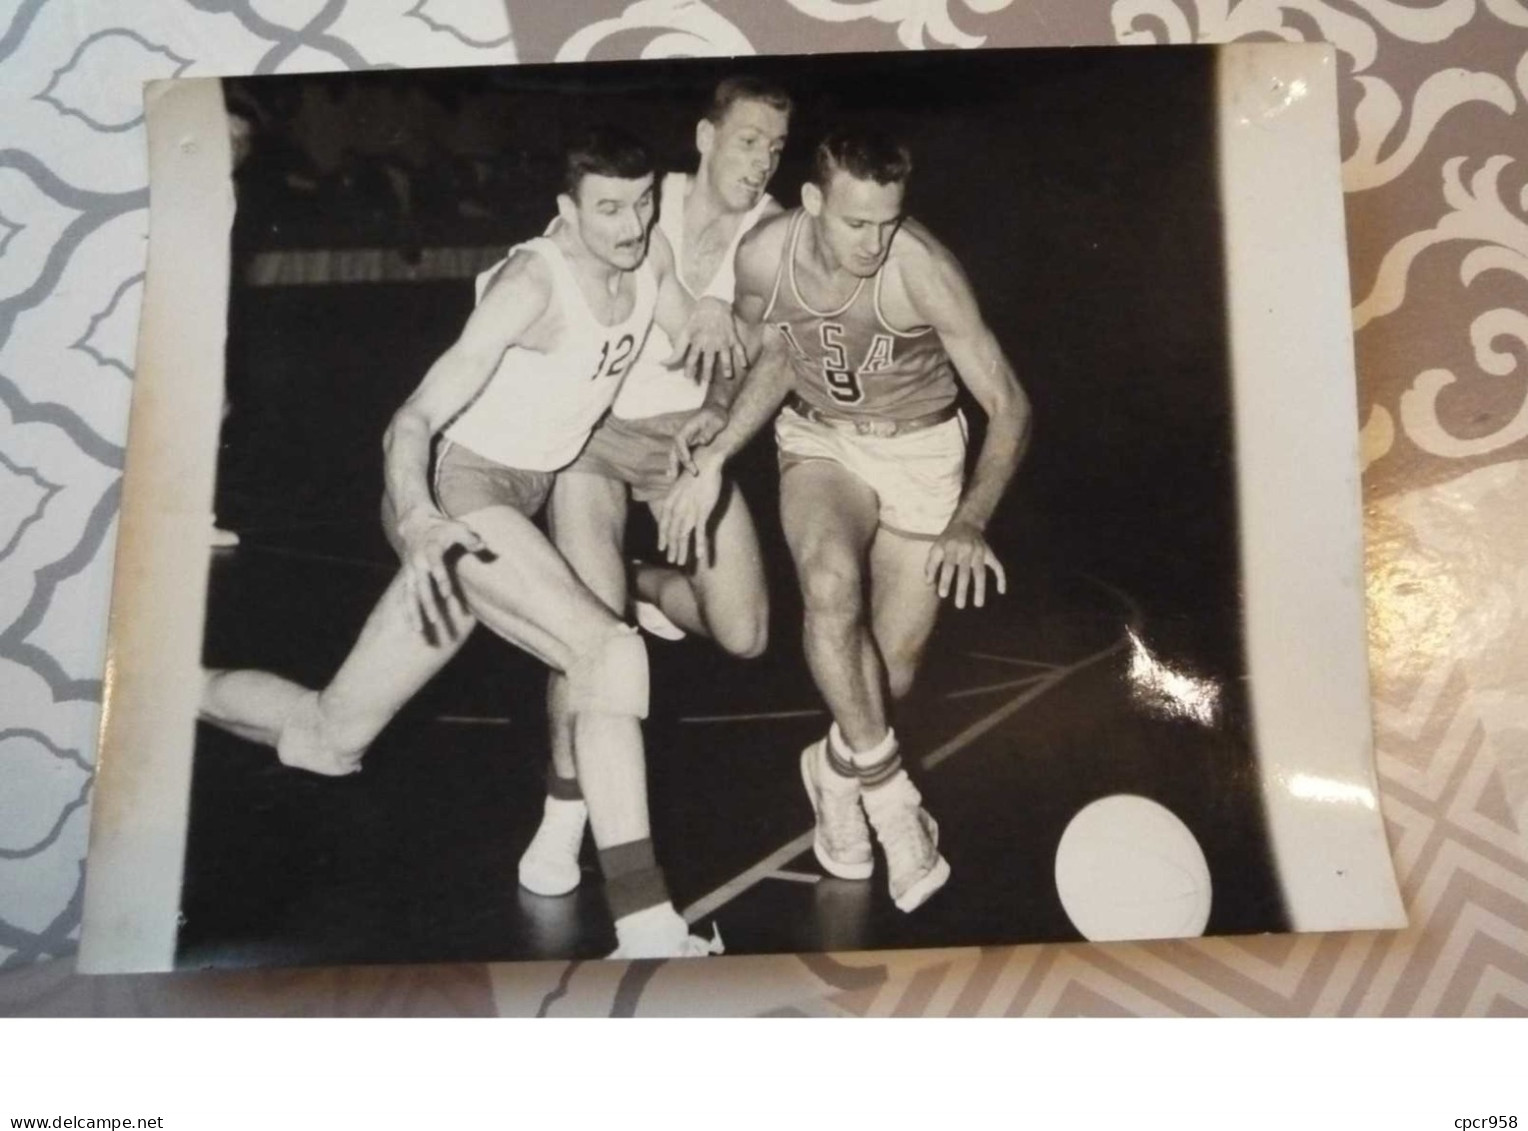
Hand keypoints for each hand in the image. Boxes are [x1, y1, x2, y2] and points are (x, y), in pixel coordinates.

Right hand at [395, 507, 484, 638]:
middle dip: (427, 604)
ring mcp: (411, 572)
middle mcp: (417, 563)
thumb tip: (483, 546)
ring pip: (410, 596)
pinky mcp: (408, 578)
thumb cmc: (442, 527)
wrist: (414, 524)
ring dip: (414, 614)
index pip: (435, 565)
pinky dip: (409, 613)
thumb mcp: (457, 527)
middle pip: (421, 587)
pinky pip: (407, 598)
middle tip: (434, 621)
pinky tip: (415, 628)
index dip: (441, 579)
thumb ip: (470, 538)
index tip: (447, 593)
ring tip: (419, 631)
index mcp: (430, 549)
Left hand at [655, 457, 723, 567]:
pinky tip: (699, 556)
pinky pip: (700, 531)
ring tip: (681, 562)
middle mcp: (676, 508)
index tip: (662, 548)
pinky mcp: (702, 511)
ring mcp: (689, 511)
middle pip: (672, 533)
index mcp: (669, 502)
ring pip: (683, 536)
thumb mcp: (679, 486)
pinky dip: (699, 545)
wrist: (706, 462)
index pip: (663, 524)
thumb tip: (673, 505)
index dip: (662, 538)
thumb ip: (676, 498)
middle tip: (673, 561)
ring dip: (682, 551)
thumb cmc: (694, 473)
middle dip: (672, 549)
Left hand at [663, 297, 746, 385]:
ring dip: (726, 365)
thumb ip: (675, 352)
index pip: (692, 357)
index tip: (689, 378)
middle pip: (708, 358)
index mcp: (697, 340)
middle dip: (708, 370)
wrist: (712, 304)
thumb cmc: (696, 322)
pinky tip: (745, 365)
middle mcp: (709, 341)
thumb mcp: (683, 334)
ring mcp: (722, 339)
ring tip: (727, 375)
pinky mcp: (732, 337)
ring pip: (725, 354)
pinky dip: (743, 356)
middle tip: (707, 381)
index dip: (690, 368)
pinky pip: (739, 347)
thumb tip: (661, 365)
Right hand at [667, 404, 727, 477]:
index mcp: (687, 428)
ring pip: (675, 454)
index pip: (680, 441)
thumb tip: (703, 442)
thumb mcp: (717, 421)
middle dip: (675, 463)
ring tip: (673, 479)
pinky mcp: (689, 445)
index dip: (683, 453)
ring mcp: (685, 440)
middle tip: (676, 477)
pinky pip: (681, 456)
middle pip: (674, 450)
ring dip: (673, 466)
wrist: (716, 411)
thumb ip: (710, 431)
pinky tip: (677, 476)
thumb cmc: (716, 415)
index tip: (689, 463)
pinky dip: (678, 465)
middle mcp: (683, 435)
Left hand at [924, 519, 1006, 608]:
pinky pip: (997, 566)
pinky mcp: (989, 553)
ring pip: (981, 573)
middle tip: (959, 606)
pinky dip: (1001, 578)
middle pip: (965, 572)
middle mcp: (967, 550)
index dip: (945, 580)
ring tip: (978, 604)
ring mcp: (980, 552)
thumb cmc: (948, 540)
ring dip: (980, 589)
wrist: (966, 523)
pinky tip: (1001, 591)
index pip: (948, 566)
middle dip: (962, 589)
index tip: (943, 595)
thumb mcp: (936, 548)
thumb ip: (931, 565)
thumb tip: (928, 583)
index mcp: (952, 548)